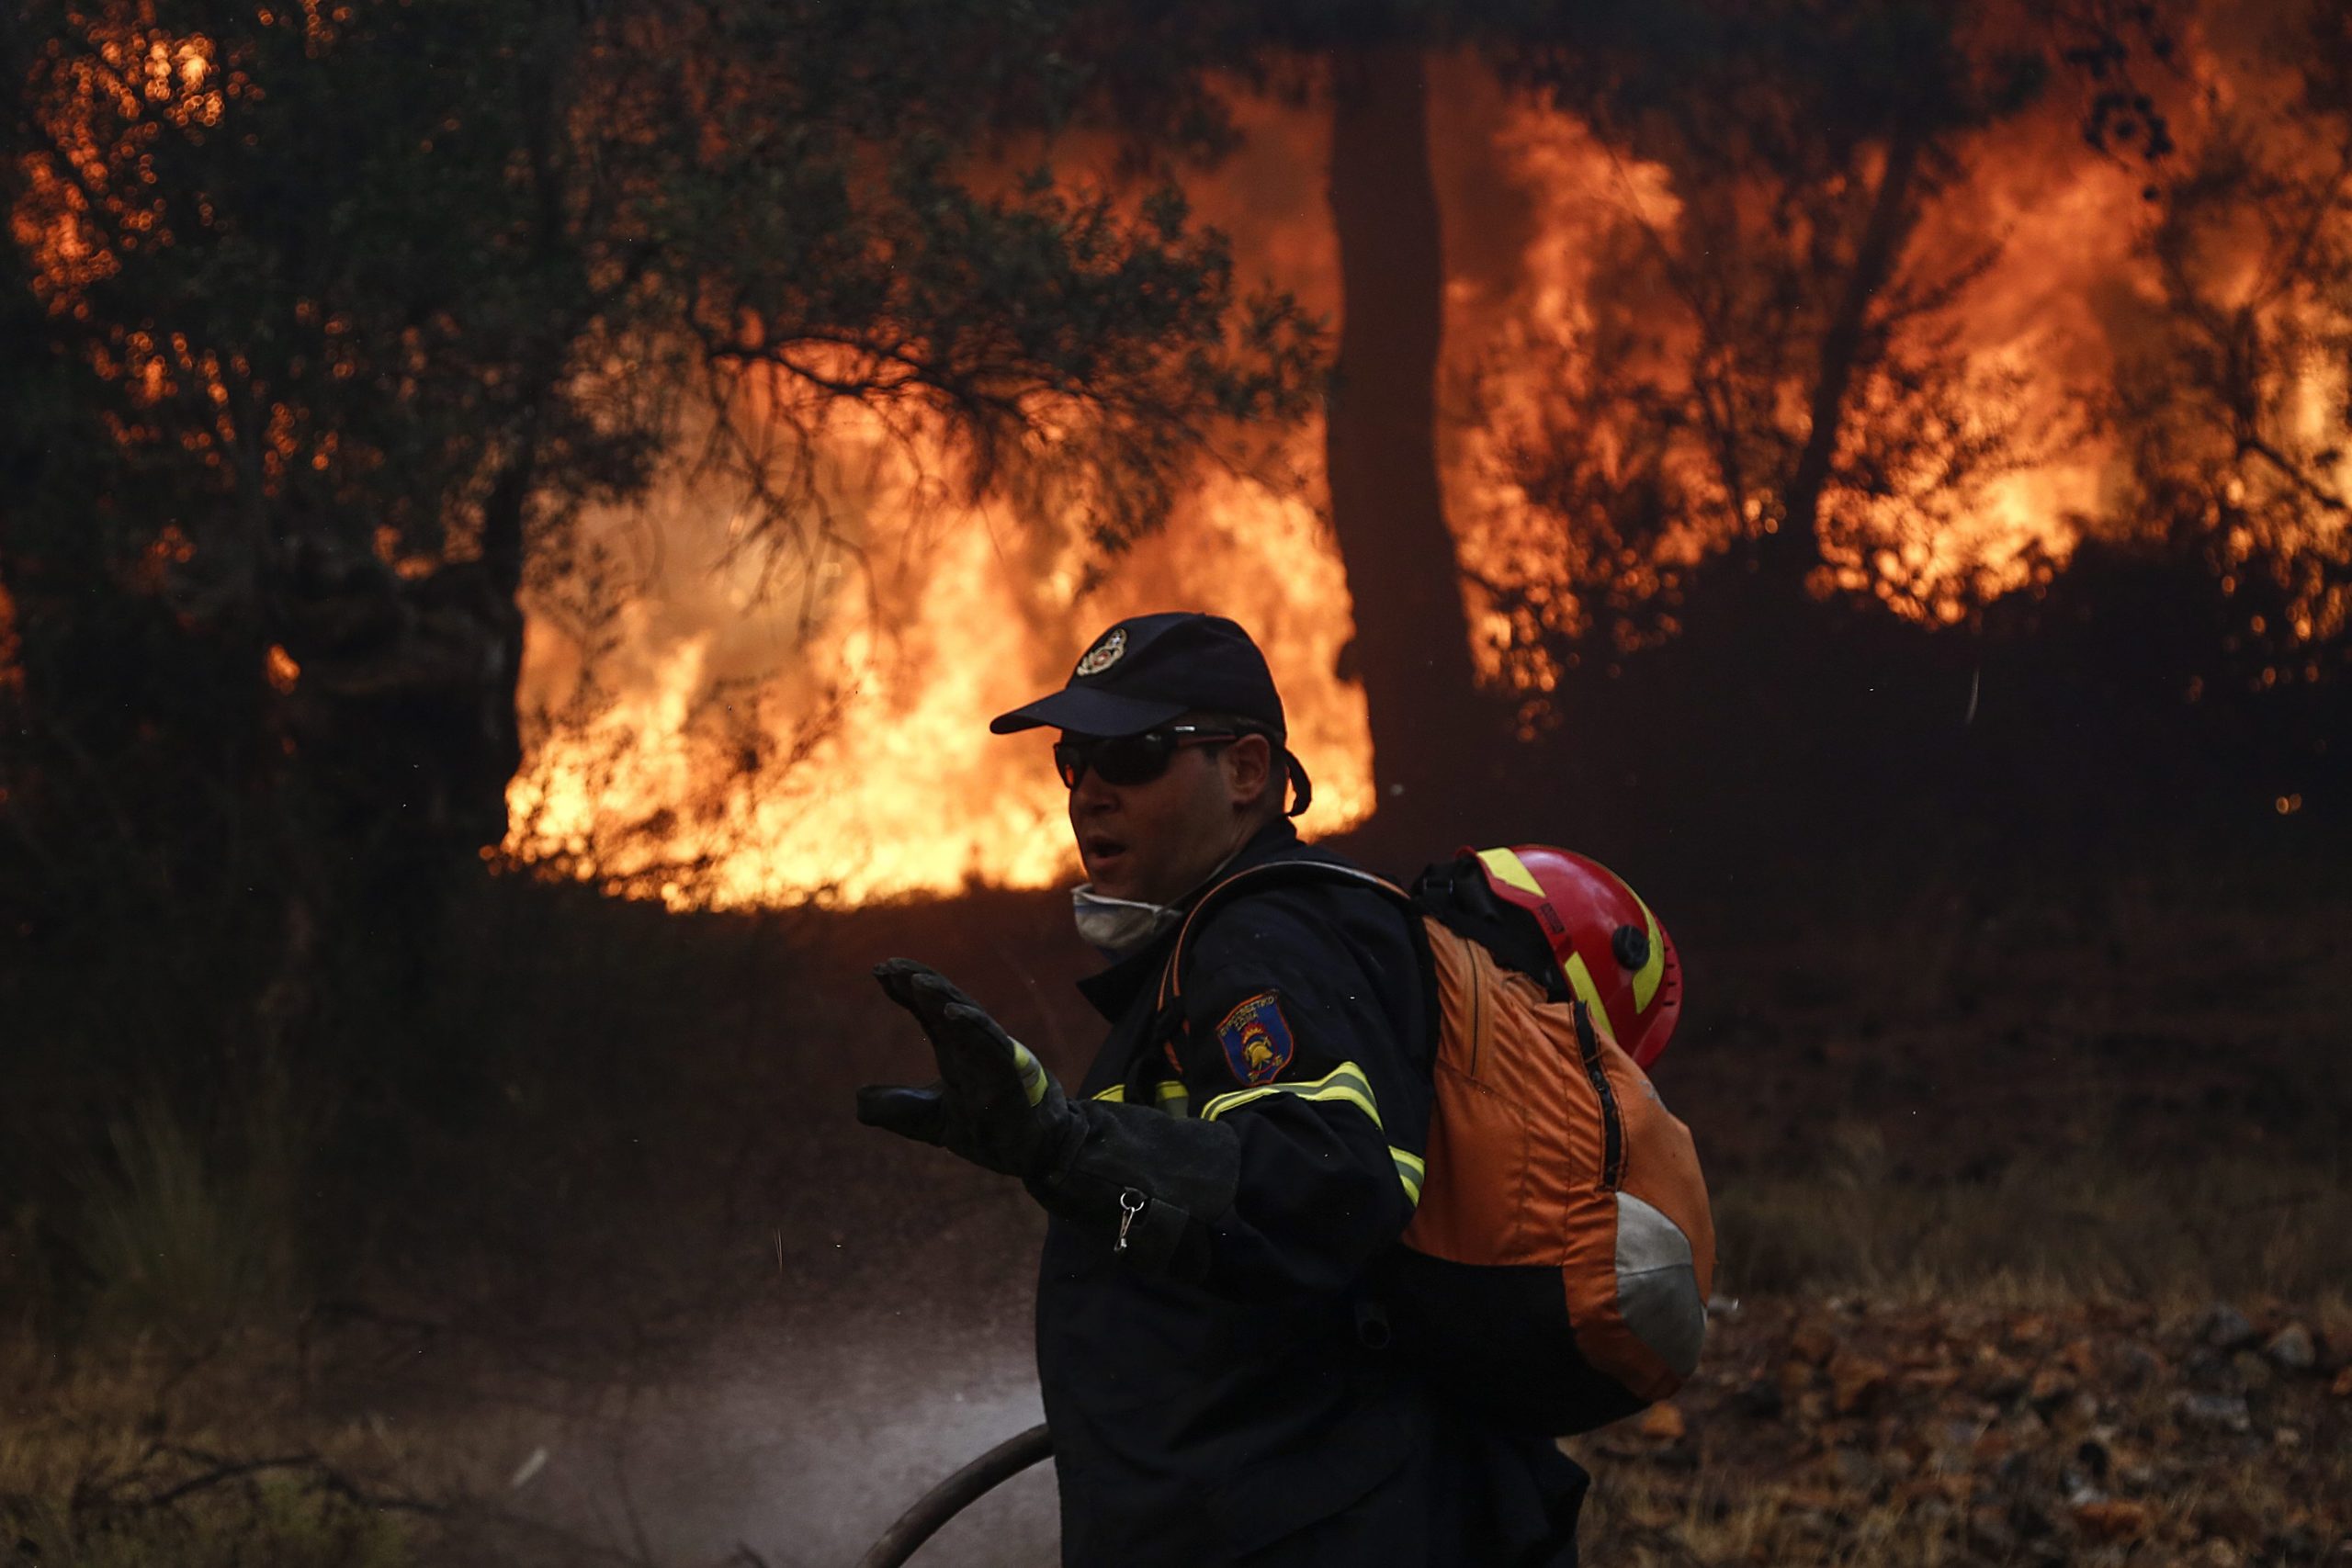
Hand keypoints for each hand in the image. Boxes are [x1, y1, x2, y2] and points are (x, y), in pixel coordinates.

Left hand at [857, 959, 1081, 1178]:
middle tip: (888, 965)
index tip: (878, 971)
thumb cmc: (986, 1131)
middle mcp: (972, 1047)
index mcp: (954, 1051)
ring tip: (916, 981)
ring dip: (942, 997)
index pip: (926, 1012)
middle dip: (918, 981)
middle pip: (943, 1003)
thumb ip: (897, 1108)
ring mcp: (992, 1058)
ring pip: (966, 1017)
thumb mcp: (929, 1120)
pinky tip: (951, 1012)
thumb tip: (858, 1099)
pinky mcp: (1008, 1076)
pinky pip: (990, 1044)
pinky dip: (972, 1026)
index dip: (904, 990)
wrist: (1032, 1154)